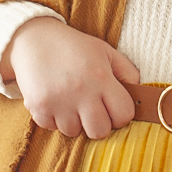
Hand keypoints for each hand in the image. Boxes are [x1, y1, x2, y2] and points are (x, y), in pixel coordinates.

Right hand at [4, 18, 139, 139]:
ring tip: (69, 102)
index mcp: (102, 77)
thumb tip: (138, 94)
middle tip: (91, 110)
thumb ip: (127, 72)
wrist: (33, 39)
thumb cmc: (74, 47)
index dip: (120, 115)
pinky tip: (54, 101)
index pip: (124, 115)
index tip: (111, 107)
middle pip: (100, 131)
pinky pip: (52, 128)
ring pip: (74, 132)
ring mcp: (59, 101)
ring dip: (74, 122)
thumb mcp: (105, 51)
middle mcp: (82, 92)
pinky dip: (53, 119)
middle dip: (99, 124)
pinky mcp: (39, 107)